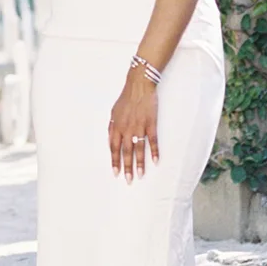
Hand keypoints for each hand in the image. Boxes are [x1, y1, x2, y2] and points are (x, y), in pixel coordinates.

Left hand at [108, 67, 158, 182]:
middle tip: (128, 180)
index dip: (114, 161)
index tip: (115, 173)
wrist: (139, 85)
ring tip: (140, 175)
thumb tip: (111, 139)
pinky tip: (155, 161)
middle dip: (126, 167)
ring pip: (138, 149)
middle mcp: (126, 129)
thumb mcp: (114, 112)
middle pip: (125, 152)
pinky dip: (154, 151)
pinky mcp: (150, 124)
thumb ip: (112, 126)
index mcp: (116, 126)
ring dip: (139, 163)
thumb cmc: (126, 98)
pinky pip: (152, 141)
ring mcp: (139, 127)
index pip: (113, 148)